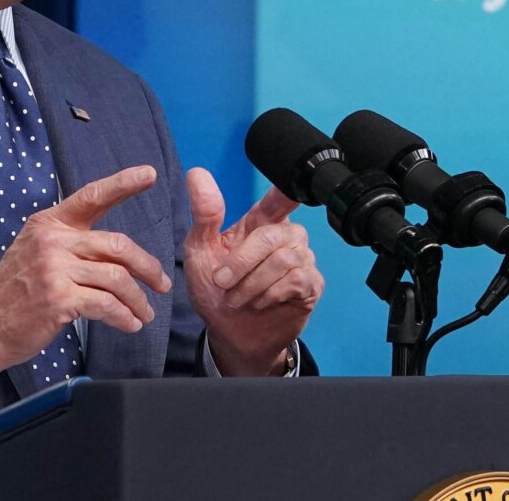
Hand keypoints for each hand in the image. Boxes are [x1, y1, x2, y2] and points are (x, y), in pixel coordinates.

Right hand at [0, 165, 172, 385]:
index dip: (123, 184)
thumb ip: (71, 242)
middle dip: (147, 266)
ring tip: (145, 312)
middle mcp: (52, 241)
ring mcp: (54, 269)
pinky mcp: (58, 299)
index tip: (149, 174)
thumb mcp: (36, 252)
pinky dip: (124, 316)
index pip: (92, 196)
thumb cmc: (15, 293)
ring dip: (138, 299)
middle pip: (117, 245)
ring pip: (117, 278)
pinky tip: (130, 324)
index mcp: (49, 224)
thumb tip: (116, 248)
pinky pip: (106, 305)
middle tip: (162, 283)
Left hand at [183, 167, 323, 375]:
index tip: (290, 187)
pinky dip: (270, 294)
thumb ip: (204, 214)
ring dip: (252, 284)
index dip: (287, 192)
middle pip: (273, 235)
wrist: (229, 335)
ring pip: (284, 260)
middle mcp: (286, 237)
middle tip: (221, 281)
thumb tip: (197, 174)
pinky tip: (259, 303)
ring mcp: (302, 260)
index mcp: (260, 223)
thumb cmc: (216, 291)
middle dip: (242, 261)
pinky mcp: (311, 285)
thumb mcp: (200, 251)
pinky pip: (297, 280)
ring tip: (236, 298)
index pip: (279, 199)